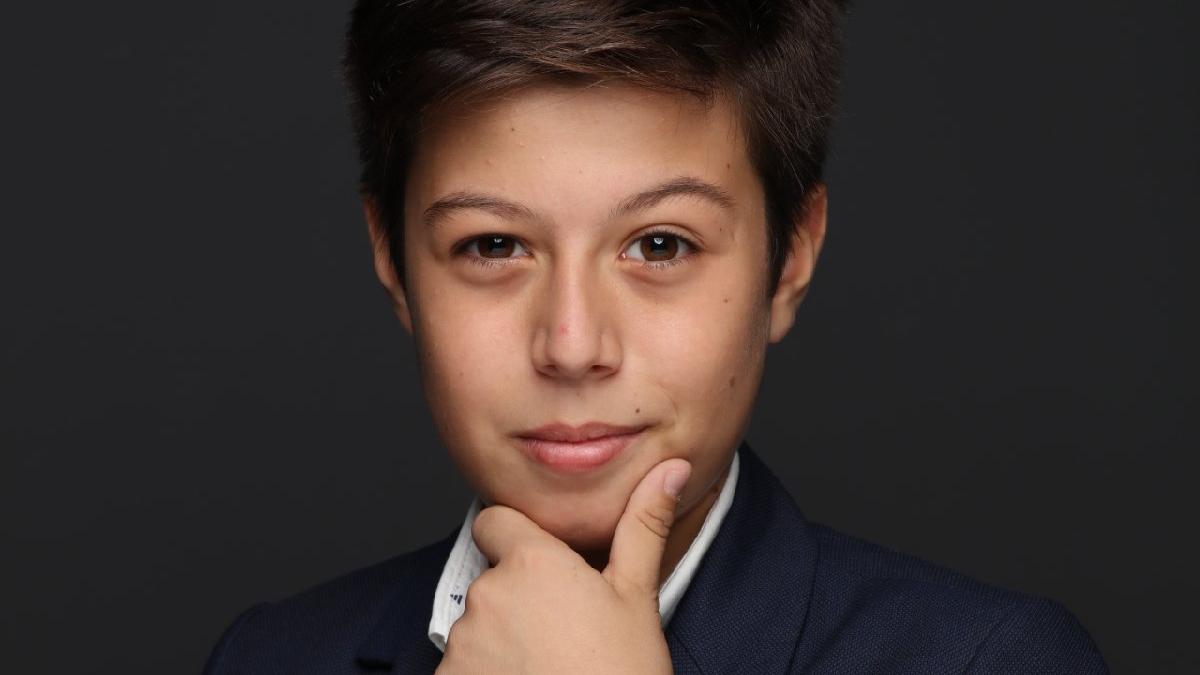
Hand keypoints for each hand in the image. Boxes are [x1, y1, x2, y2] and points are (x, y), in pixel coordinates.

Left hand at [434, 458, 691, 674]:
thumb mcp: (638, 598)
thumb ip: (642, 525)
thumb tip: (671, 468)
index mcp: (532, 562)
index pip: (493, 521)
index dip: (515, 539)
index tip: (543, 569)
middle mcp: (488, 594)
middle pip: (491, 579)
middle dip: (517, 600)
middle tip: (562, 635)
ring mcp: (463, 642)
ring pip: (476, 626)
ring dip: (500, 641)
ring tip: (547, 668)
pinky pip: (460, 668)